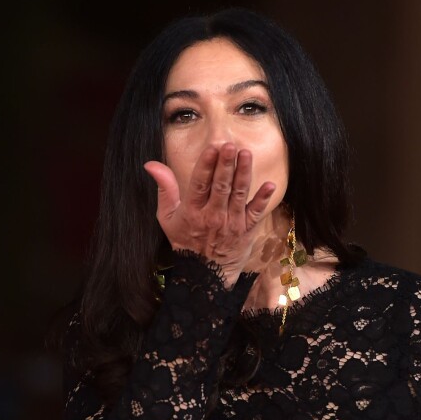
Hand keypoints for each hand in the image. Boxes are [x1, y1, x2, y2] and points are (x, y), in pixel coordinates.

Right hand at [144, 143, 275, 286]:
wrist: (204, 274)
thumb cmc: (185, 241)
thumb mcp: (167, 217)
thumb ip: (164, 189)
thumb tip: (151, 164)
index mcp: (193, 211)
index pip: (200, 184)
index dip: (206, 165)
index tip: (212, 148)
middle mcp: (213, 216)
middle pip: (221, 186)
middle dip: (226, 165)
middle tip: (230, 145)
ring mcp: (231, 223)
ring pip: (239, 194)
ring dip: (243, 173)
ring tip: (246, 154)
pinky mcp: (246, 230)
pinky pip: (256, 213)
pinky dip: (263, 199)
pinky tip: (269, 185)